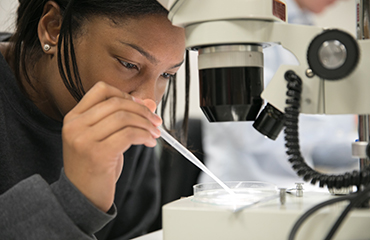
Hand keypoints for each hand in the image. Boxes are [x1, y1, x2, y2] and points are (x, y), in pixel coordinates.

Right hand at [62, 81, 161, 211]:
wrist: (82, 196)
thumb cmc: (94, 166)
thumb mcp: (103, 138)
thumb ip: (122, 119)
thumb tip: (149, 103)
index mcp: (73, 117)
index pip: (101, 90)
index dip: (125, 95)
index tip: (140, 106)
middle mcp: (75, 125)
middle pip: (117, 103)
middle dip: (142, 110)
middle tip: (155, 121)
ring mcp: (84, 139)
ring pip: (124, 118)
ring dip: (146, 124)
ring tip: (154, 133)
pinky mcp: (97, 154)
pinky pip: (129, 135)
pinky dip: (145, 136)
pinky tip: (149, 142)